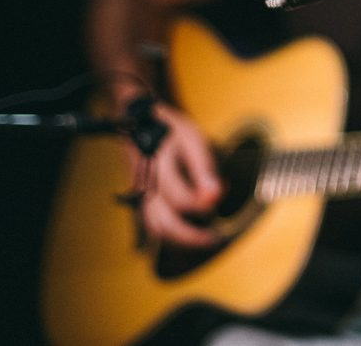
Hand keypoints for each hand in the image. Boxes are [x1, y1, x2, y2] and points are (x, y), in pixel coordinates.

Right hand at [124, 101, 223, 247]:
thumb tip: (216, 196)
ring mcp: (141, 196)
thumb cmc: (170, 130)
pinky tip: (188, 232)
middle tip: (214, 239)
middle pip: (163, 224)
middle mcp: (147, 188)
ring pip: (155, 228)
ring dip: (179, 240)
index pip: (180, 200)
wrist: (139, 122)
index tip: (221, 196)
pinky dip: (169, 233)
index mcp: (160, 170)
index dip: (203, 204)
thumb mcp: (192, 140)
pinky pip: (152, 223)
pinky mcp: (141, 199)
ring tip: (203, 240)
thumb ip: (203, 169)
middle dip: (190, 237)